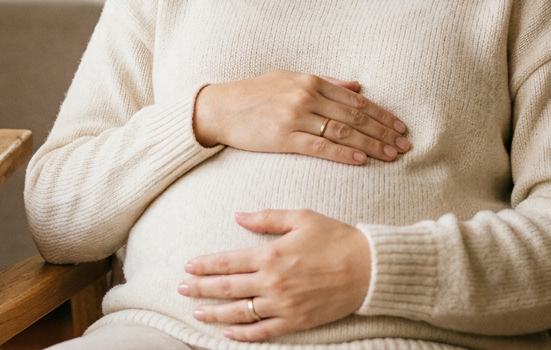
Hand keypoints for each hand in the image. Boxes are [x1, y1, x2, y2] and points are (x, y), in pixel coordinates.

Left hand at [179, 209, 370, 341]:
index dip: (205, 264)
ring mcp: (283, 304)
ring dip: (215, 313)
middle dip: (200, 288)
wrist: (369, 268)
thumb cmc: (336, 238)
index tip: (188, 265)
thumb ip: (266, 218)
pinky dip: (243, 334)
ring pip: (240, 312)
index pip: (228, 261)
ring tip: (197, 312)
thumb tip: (238, 216)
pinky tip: (228, 332)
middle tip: (181, 289)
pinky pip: (263, 331)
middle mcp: (272, 282)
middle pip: (227, 288)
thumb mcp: (300, 217)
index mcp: (271, 254)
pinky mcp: (296, 321)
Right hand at [192, 70, 409, 165]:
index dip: (382, 114)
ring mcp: (296, 117)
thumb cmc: (254, 93)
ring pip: (343, 132)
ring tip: (391, 155)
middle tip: (405, 145)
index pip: (356, 100)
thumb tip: (358, 85)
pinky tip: (361, 160)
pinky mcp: (284, 137)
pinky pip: (320, 147)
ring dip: (371, 145)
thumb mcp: (290, 79)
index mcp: (311, 81)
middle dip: (383, 132)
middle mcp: (307, 96)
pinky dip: (343, 153)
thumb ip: (326, 82)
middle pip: (355, 116)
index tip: (400, 127)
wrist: (220, 107)